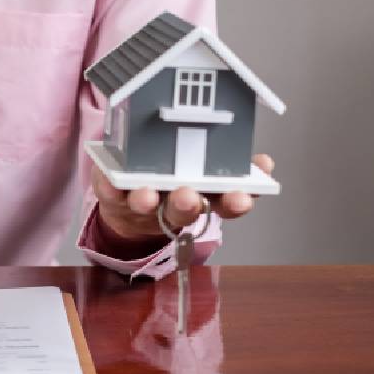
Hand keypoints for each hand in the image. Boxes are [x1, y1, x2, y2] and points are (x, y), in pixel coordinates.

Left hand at [91, 154, 274, 252]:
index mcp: (203, 198)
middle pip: (184, 209)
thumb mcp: (209, 177)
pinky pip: (108, 190)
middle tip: (190, 196)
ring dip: (148, 200)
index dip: (235, 203)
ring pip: (147, 204)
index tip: (243, 197)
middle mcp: (172, 204)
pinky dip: (108, 184)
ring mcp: (142, 202)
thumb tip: (265, 163)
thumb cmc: (176, 186)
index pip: (224, 204)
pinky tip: (108, 179)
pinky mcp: (113, 194)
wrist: (130, 209)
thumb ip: (237, 171)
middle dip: (187, 204)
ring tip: (148, 195)